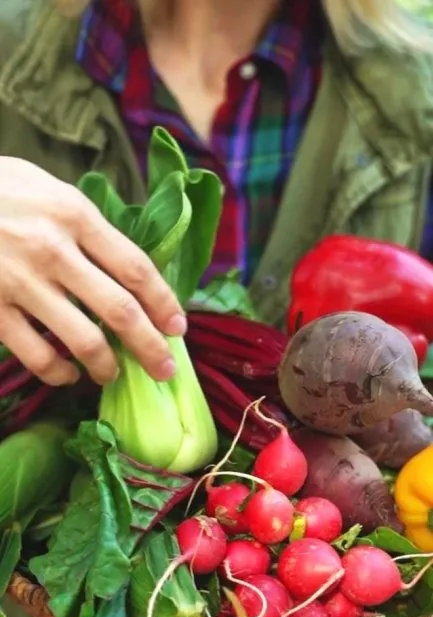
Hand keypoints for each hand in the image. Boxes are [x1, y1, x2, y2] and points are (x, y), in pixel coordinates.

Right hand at [0, 158, 186, 385]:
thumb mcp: (48, 188)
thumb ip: (87, 224)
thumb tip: (126, 266)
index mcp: (75, 216)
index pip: (135, 268)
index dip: (164, 303)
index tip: (178, 327)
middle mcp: (53, 251)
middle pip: (120, 310)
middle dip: (150, 346)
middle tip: (165, 370)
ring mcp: (20, 282)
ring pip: (82, 340)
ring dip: (106, 366)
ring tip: (112, 374)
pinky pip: (36, 354)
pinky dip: (58, 372)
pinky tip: (68, 374)